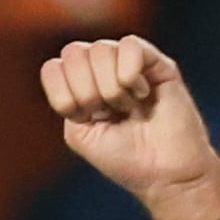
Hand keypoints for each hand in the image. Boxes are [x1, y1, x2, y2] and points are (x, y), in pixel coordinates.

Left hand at [43, 35, 217, 201]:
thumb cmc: (125, 159)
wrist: (166, 174)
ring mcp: (128, 63)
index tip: (86, 119)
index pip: (53, 68)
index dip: (65, 96)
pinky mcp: (156, 62)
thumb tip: (66, 63)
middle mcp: (101, 70)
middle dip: (87, 92)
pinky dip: (130, 74)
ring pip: (100, 49)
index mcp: (78, 88)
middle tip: (109, 114)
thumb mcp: (80, 135)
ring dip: (112, 88)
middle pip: (73, 52)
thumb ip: (65, 100)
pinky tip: (143, 94)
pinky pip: (130, 45)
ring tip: (130, 107)